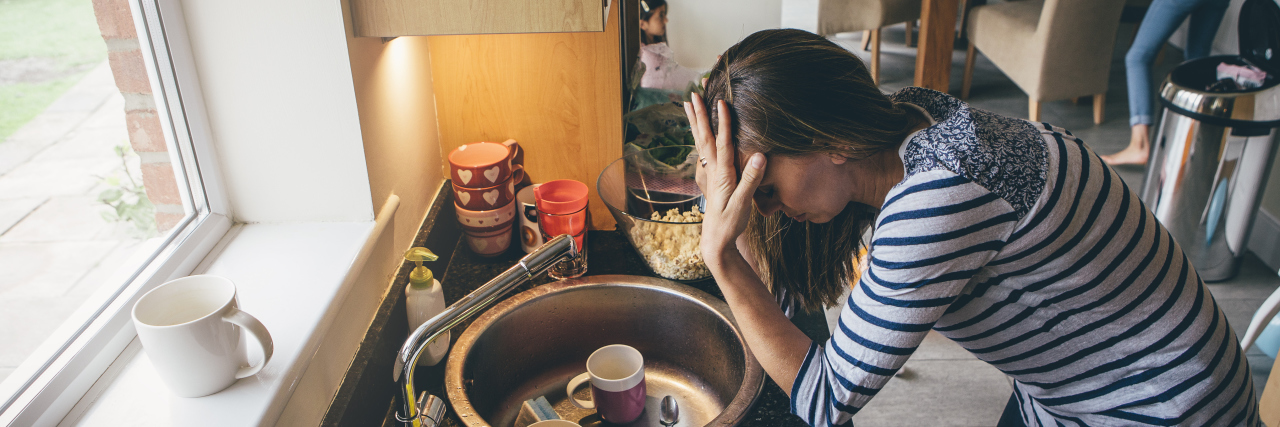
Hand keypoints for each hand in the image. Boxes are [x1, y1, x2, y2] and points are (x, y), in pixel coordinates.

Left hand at [683, 93, 766, 267]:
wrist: (716, 240)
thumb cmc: (731, 223)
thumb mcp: (743, 203)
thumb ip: (751, 179)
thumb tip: (761, 155)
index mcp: (722, 174)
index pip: (722, 143)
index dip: (723, 122)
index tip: (721, 102)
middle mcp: (713, 170)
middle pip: (704, 137)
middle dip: (700, 114)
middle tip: (693, 94)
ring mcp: (710, 173)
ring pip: (700, 141)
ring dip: (695, 122)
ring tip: (688, 104)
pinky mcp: (711, 177)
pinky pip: (703, 151)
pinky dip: (699, 136)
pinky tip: (697, 130)